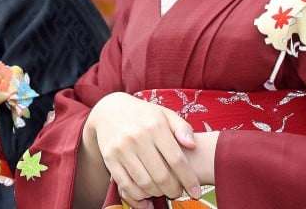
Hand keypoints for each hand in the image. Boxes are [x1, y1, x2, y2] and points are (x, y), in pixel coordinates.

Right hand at [85, 92, 199, 208]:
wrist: (109, 109)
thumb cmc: (144, 115)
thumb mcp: (165, 114)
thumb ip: (183, 128)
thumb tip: (192, 145)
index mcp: (155, 126)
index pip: (177, 160)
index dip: (189, 180)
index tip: (196, 192)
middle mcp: (138, 137)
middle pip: (162, 175)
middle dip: (174, 190)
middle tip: (177, 192)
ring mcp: (122, 148)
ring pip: (144, 183)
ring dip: (157, 193)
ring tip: (162, 191)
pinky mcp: (110, 158)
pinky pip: (125, 185)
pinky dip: (138, 195)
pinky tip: (145, 194)